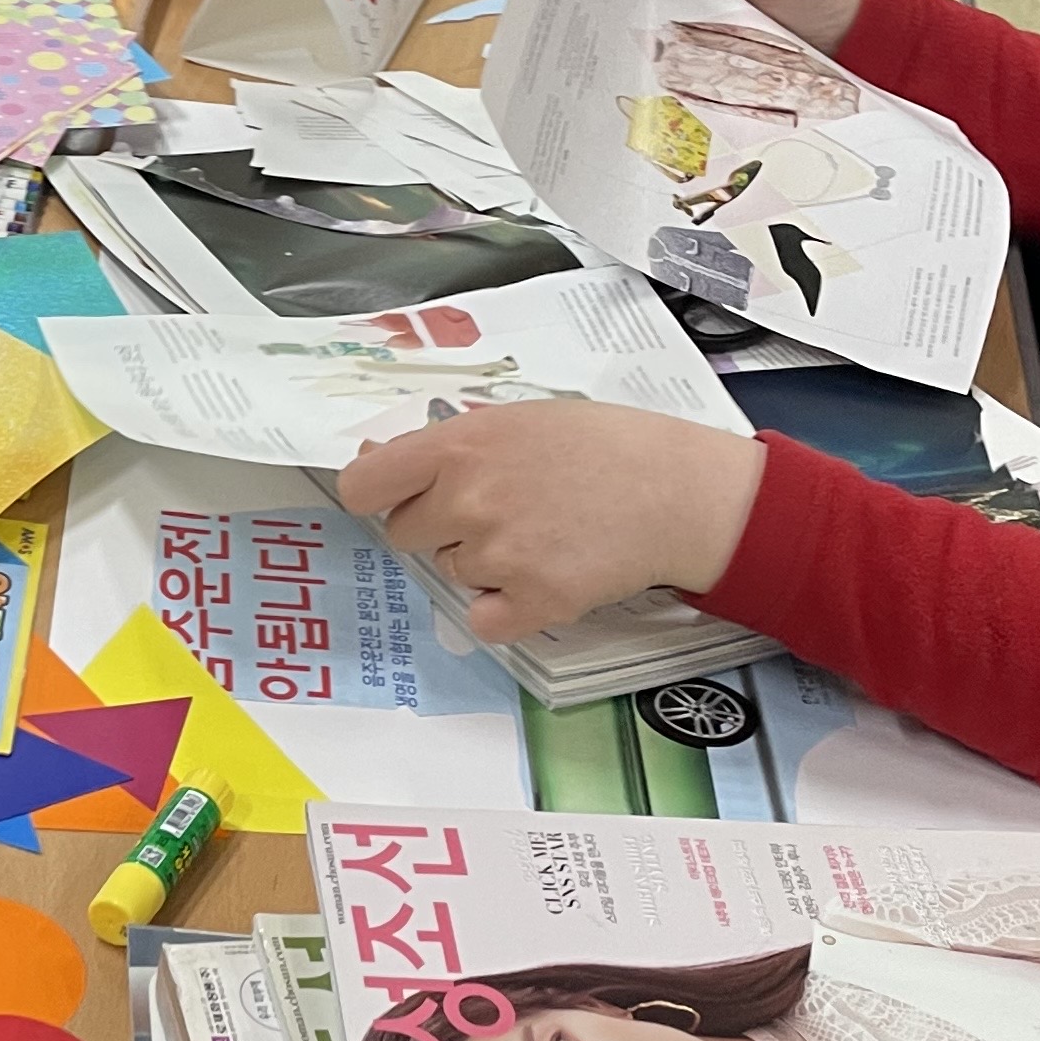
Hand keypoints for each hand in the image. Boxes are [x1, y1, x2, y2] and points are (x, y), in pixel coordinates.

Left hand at [339, 406, 767, 642]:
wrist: (677, 491)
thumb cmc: (602, 446)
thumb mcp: (516, 420)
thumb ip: (448, 445)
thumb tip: (376, 463)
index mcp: (458, 446)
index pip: (362, 487)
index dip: (374, 496)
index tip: (395, 498)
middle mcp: (468, 500)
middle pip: (405, 535)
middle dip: (440, 527)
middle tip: (501, 510)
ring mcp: (498, 555)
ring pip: (452, 573)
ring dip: (483, 563)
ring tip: (541, 532)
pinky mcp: (533, 602)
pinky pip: (483, 620)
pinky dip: (506, 609)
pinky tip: (544, 576)